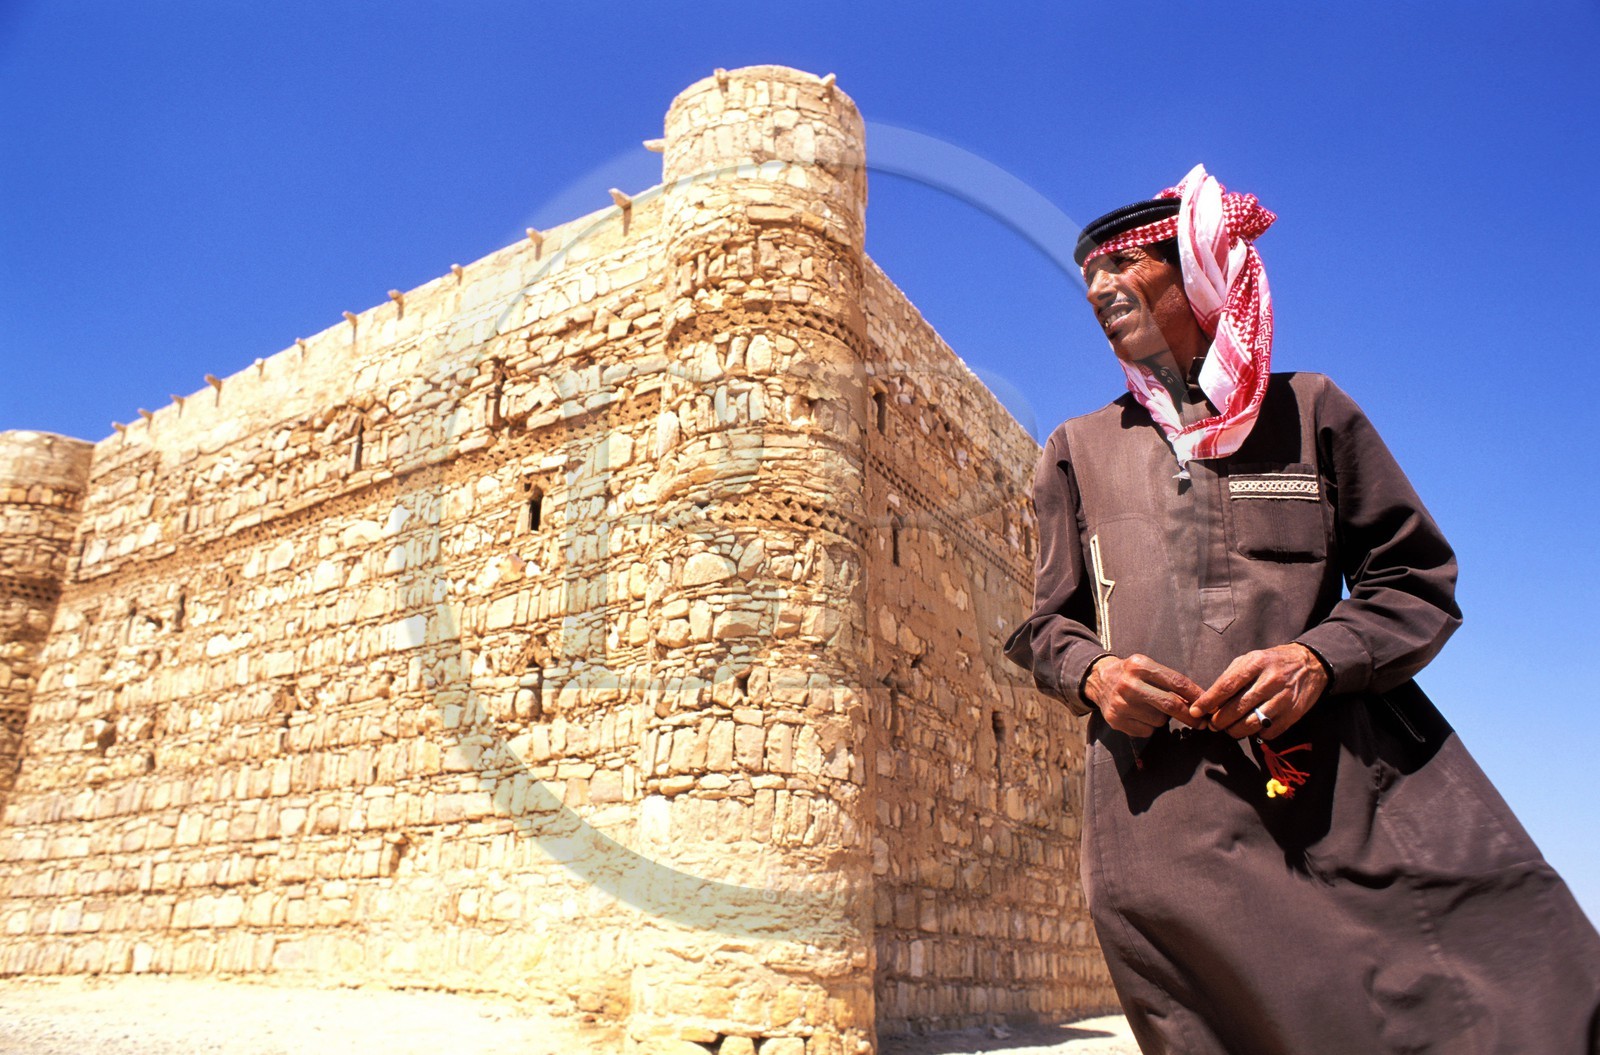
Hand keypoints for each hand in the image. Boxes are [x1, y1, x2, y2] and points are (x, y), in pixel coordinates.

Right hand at [1084, 653, 1205, 736]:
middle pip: (1170, 704)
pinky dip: (1150, 726)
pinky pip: (1147, 731)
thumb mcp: (1148, 668)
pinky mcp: (1116, 720)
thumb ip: (1170, 682)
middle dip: (1190, 715)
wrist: (1099, 681)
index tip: (1208, 703)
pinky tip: (1140, 715)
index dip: (1196, 695)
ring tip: (1151, 708)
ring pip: (1159, 720)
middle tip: (1202, 722)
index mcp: (1139, 666)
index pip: (1176, 682)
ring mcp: (1121, 704)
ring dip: (1163, 718)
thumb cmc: (1131, 674)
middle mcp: (1128, 684)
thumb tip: (1197, 702)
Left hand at [1188, 643, 1328, 739]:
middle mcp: (1270, 680)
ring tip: (1229, 729)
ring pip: (1252, 723)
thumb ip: (1230, 677)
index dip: (1209, 701)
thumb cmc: (1271, 662)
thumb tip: (1210, 700)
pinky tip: (1253, 727)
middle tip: (1212, 724)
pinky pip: (1269, 732)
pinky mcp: (1294, 713)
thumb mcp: (1250, 659)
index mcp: (1256, 663)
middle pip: (1237, 708)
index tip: (1196, 710)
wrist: (1309, 664)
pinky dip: (1257, 734)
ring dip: (1235, 731)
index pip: (1226, 685)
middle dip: (1219, 720)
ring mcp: (1283, 698)